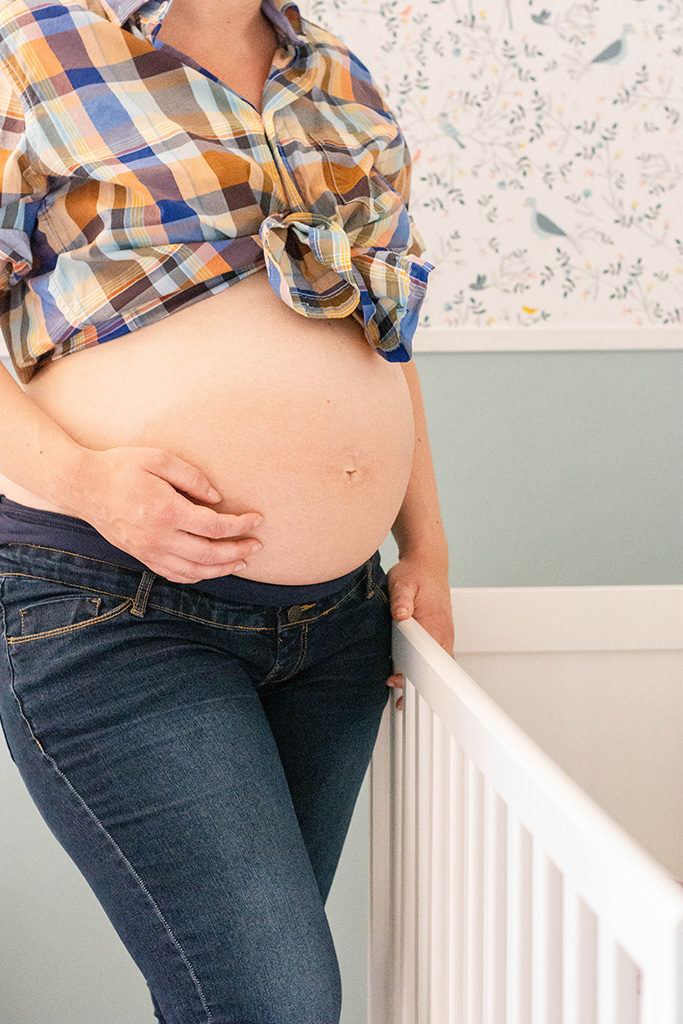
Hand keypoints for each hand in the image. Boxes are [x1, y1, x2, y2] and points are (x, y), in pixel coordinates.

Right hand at [78, 446, 263, 582]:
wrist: (83, 486)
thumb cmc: (122, 466)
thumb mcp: (159, 459)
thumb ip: (192, 477)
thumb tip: (217, 499)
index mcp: (167, 511)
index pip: (215, 527)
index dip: (241, 525)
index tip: (257, 519)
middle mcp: (159, 538)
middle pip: (210, 554)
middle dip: (239, 551)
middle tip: (257, 544)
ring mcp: (149, 551)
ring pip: (195, 571)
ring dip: (223, 568)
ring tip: (242, 560)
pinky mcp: (142, 556)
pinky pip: (175, 574)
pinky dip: (198, 575)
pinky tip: (212, 568)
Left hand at [385, 554, 453, 708]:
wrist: (428, 564)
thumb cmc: (415, 574)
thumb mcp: (402, 583)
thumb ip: (401, 599)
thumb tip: (400, 614)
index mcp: (435, 624)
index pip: (429, 658)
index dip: (413, 673)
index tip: (397, 680)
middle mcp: (443, 632)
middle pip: (437, 668)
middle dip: (419, 686)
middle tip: (400, 698)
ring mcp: (444, 634)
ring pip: (438, 665)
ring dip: (424, 680)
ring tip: (404, 696)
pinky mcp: (440, 634)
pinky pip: (436, 657)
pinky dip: (426, 669)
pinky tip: (412, 675)